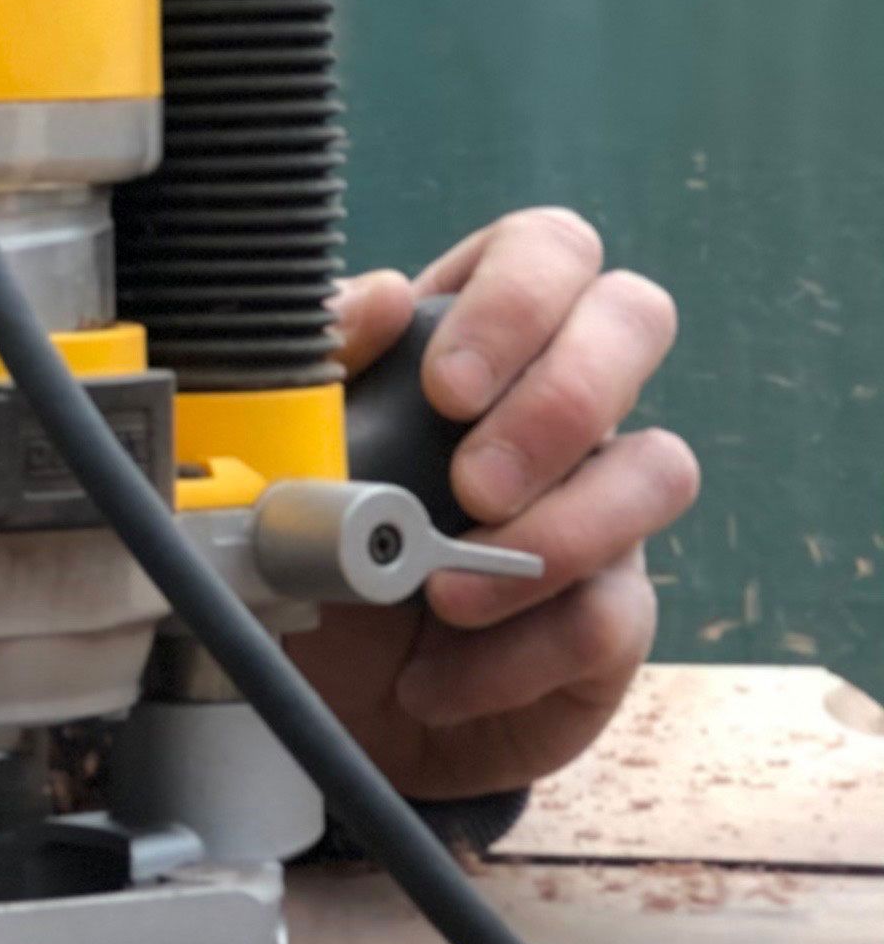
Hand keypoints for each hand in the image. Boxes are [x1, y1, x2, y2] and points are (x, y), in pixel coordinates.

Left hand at [285, 207, 693, 799]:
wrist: (311, 693)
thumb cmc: (302, 545)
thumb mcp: (283, 449)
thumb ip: (320, 363)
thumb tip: (382, 297)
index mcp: (470, 339)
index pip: (547, 250)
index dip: (518, 297)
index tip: (448, 387)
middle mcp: (555, 405)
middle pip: (636, 319)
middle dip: (565, 399)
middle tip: (474, 484)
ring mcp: (600, 504)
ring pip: (660, 468)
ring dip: (556, 535)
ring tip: (444, 595)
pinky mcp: (611, 614)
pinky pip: (612, 616)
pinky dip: (512, 655)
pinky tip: (433, 678)